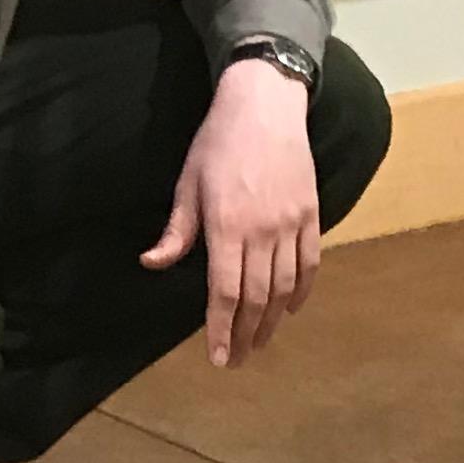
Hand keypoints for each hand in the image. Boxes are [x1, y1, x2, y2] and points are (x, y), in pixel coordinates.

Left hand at [142, 56, 321, 366]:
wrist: (265, 104)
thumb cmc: (218, 142)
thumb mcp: (188, 183)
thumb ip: (177, 231)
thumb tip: (152, 264)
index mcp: (227, 226)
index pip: (224, 292)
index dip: (220, 329)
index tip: (217, 358)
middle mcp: (262, 231)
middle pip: (255, 298)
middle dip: (244, 334)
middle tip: (235, 359)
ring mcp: (291, 224)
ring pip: (284, 287)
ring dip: (271, 321)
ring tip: (258, 342)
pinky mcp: (311, 215)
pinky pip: (309, 264)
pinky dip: (301, 292)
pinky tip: (289, 310)